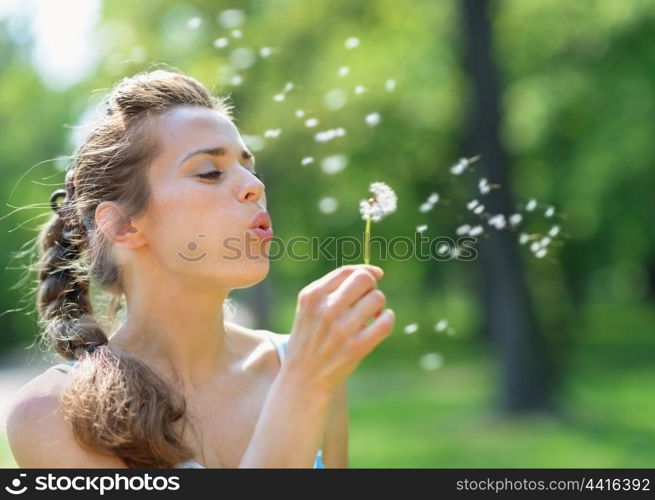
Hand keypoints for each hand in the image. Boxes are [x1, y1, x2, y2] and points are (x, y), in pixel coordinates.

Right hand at [283, 264, 394, 393]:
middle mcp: (326, 309)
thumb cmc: (310, 339)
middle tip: (368, 300)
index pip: (347, 271)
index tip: (375, 276)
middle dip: (372, 287)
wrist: (302, 379)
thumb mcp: (309, 308)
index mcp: (312, 295)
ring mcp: (341, 328)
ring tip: (371, 316)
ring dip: (379, 305)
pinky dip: (388, 319)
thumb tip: (373, 272)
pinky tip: (380, 323)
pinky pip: (386, 322)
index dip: (366, 271)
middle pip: (364, 280)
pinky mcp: (356, 347)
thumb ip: (333, 288)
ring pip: (377, 298)